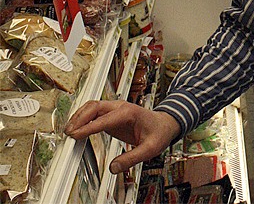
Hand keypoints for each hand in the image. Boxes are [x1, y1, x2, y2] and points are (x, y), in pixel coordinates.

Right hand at [65, 100, 180, 173]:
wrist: (165, 124)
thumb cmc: (159, 133)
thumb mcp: (150, 149)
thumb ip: (132, 158)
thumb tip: (113, 168)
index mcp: (129, 112)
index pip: (104, 119)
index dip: (88, 127)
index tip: (75, 135)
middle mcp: (121, 107)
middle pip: (95, 106)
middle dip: (79, 118)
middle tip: (68, 133)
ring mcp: (115, 110)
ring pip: (92, 107)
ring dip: (79, 116)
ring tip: (68, 131)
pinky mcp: (112, 115)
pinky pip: (94, 113)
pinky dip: (83, 118)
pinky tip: (76, 129)